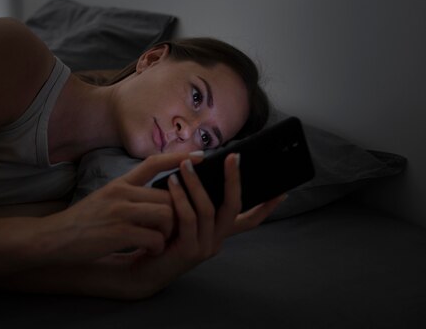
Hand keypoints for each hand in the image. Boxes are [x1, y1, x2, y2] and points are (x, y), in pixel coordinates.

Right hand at [43, 152, 203, 264]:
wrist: (54, 238)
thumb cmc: (82, 222)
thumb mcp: (104, 198)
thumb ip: (128, 194)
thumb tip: (156, 197)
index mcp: (120, 183)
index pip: (154, 163)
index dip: (179, 158)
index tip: (201, 157)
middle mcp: (122, 193)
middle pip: (168, 196)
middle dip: (177, 214)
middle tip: (170, 230)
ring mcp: (120, 212)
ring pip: (166, 214)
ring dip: (168, 232)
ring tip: (158, 242)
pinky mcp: (118, 233)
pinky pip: (154, 237)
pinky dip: (157, 247)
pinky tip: (147, 251)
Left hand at [100, 153, 285, 297]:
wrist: (143, 269)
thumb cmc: (161, 237)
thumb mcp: (182, 217)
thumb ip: (194, 201)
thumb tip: (199, 168)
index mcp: (219, 233)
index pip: (250, 220)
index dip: (267, 207)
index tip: (282, 190)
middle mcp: (218, 241)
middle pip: (234, 207)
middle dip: (234, 180)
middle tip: (232, 156)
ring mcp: (206, 247)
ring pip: (208, 209)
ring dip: (197, 183)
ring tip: (185, 165)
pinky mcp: (190, 251)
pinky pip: (189, 218)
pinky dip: (181, 197)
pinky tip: (171, 182)